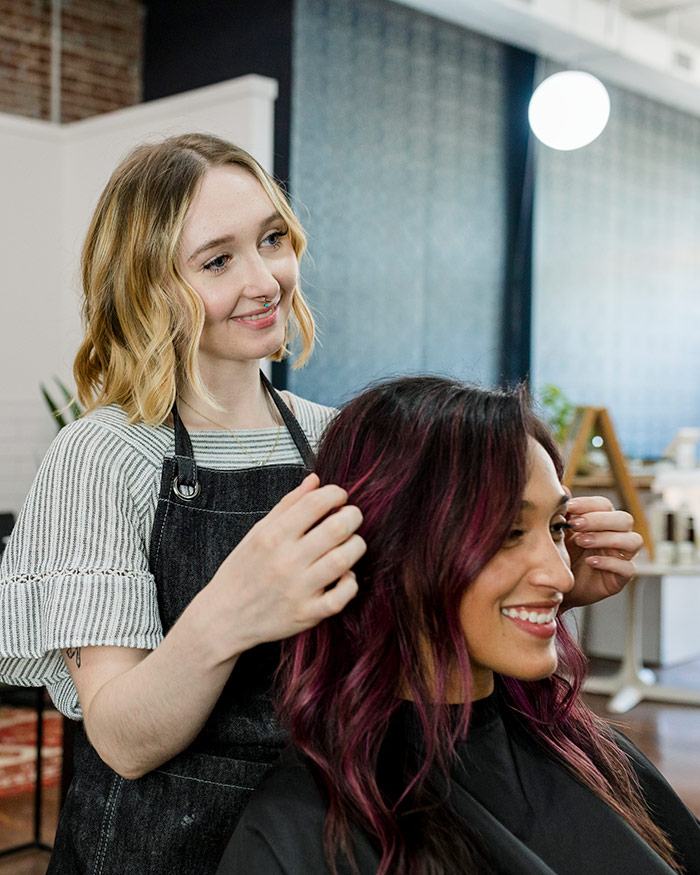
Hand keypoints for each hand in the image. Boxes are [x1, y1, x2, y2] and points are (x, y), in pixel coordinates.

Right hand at [205, 473, 365, 653]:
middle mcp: (286, 561)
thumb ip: (288, 505)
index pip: (316, 503)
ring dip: (356, 546)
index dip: (336, 494)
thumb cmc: (241, 572)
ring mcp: (298, 589)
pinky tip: (344, 576)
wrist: (223, 618)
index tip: (339, 497)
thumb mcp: (257, 532)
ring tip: (349, 544)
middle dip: (353, 516)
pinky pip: (342, 596)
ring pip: (344, 560)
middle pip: (338, 528)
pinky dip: (350, 583)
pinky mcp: (306, 614)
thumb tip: (314, 480)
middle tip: (351, 517)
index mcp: (273, 536)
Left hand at [562, 495, 642, 609]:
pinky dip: (610, 562)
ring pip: (633, 540)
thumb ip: (562, 512)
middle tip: (576, 525)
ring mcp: (621, 556)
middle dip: (600, 520)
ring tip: (582, 542)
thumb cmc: (561, 555)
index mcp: (601, 522)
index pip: (605, 505)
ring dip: (607, 538)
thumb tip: (563, 488)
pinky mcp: (621, 577)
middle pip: (624, 519)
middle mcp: (616, 536)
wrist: (557, 586)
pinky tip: (591, 561)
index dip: (590, 504)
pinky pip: (628, 568)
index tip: (571, 507)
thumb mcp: (558, 533)